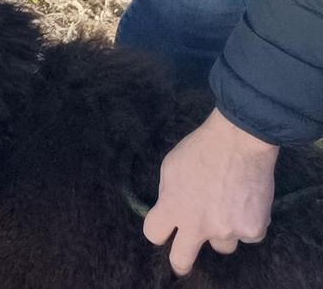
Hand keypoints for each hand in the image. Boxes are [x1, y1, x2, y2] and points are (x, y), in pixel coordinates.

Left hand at [143, 109, 277, 274]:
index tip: (162, 231)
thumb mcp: (170, 168)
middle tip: (181, 264)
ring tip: (227, 207)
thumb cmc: (201, 149)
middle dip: (180, 263)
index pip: (153, 233)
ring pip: (222, 246)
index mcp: (173, 207)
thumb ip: (168, 194)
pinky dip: (247, 223)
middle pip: (182, 260)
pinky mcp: (253, 230)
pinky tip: (247, 203)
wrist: (240, 142)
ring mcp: (227, 230)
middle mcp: (198, 224)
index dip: (157, 231)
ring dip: (222, 232)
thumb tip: (170, 210)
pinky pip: (248, 236)